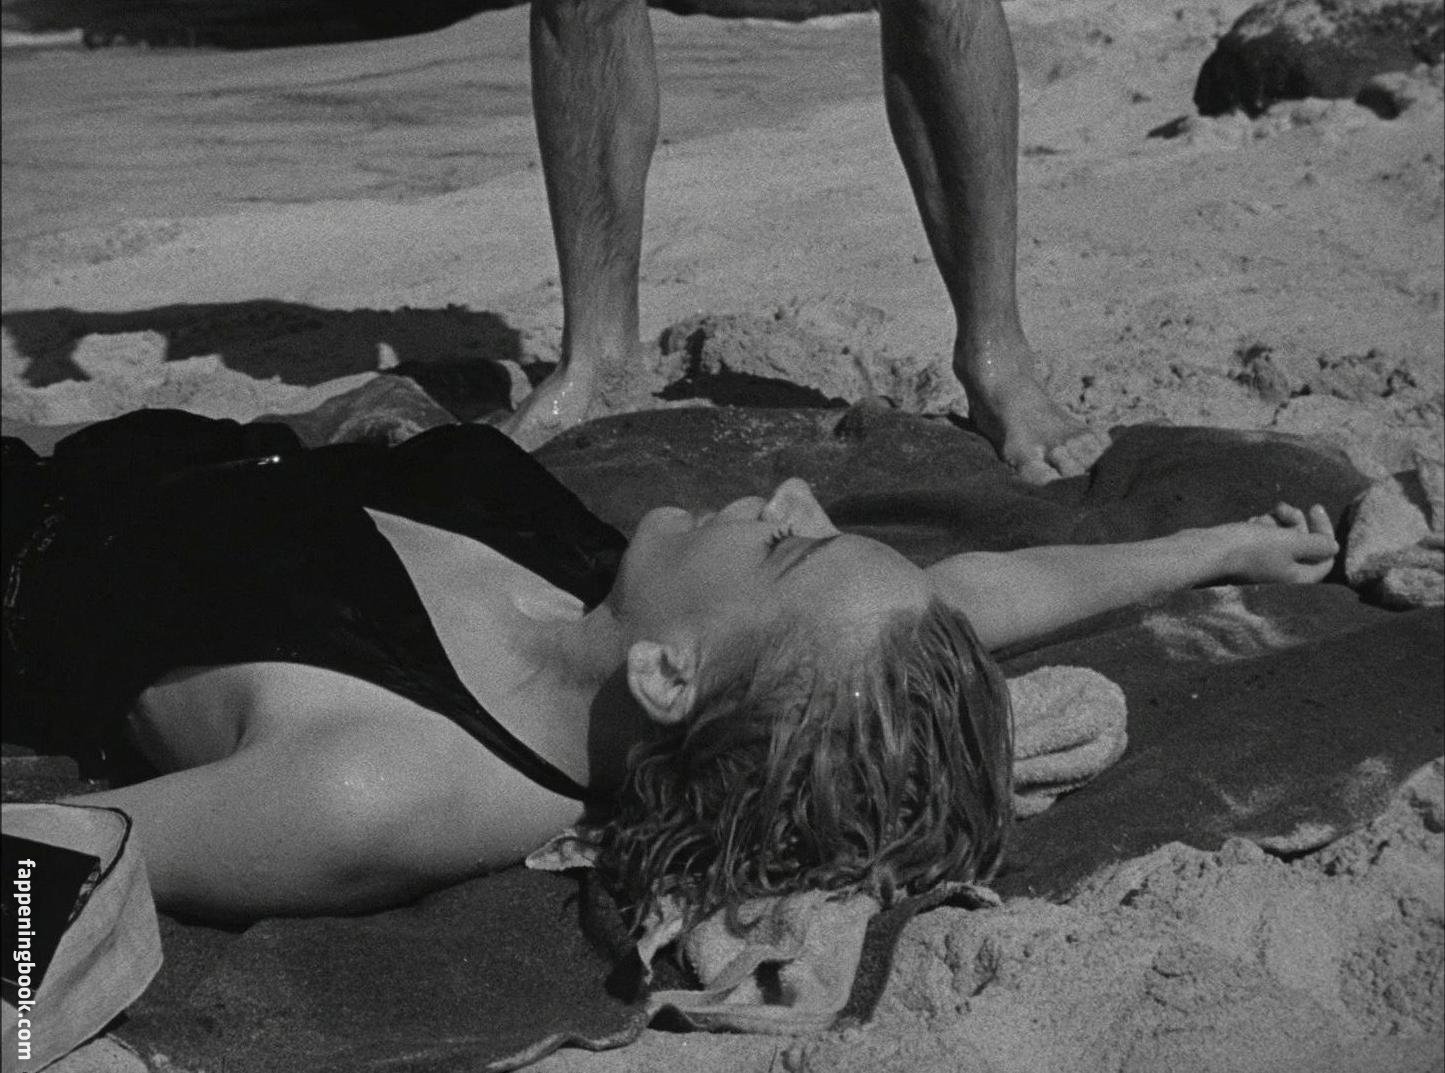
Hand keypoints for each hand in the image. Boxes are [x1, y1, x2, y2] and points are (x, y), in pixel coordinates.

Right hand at [1218, 503, 1338, 584]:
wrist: (1209, 551)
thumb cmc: (1252, 548)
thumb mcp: (1292, 543)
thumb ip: (1318, 545)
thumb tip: (1334, 547)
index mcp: (1298, 578)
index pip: (1326, 557)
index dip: (1324, 532)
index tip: (1314, 508)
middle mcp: (1283, 574)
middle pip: (1304, 545)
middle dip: (1296, 522)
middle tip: (1283, 508)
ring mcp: (1265, 565)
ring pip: (1283, 538)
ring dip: (1277, 522)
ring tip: (1264, 515)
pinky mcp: (1249, 556)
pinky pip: (1265, 538)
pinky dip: (1262, 527)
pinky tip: (1251, 522)